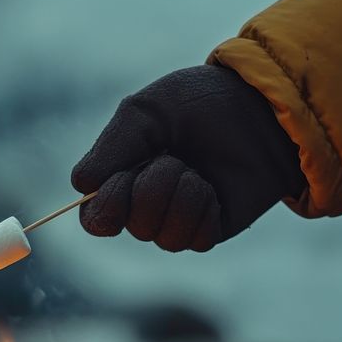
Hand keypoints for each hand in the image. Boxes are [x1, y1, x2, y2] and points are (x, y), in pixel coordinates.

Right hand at [71, 65, 305, 251]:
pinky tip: (212, 187)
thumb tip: (80, 185)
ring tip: (196, 169)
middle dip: (152, 187)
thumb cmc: (200, 103)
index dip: (104, 207)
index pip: (95, 218)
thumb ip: (111, 147)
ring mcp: (178, 221)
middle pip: (131, 226)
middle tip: (172, 156)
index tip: (120, 179)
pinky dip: (202, 207)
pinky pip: (194, 239)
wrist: (260, 106)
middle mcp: (146, 207)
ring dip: (180, 194)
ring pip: (162, 236)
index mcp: (122, 178)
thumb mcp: (146, 112)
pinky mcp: (209, 231)